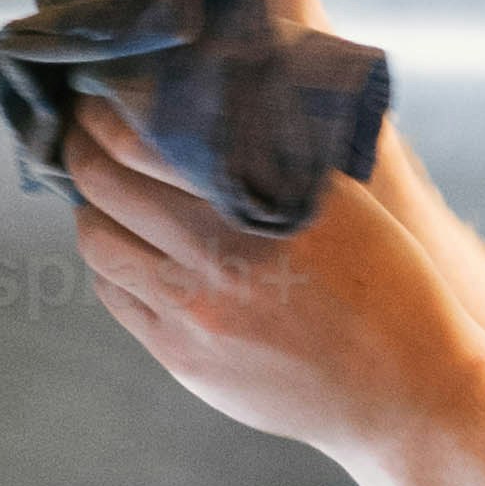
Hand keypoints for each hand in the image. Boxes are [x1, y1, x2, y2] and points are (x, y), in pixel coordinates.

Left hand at [64, 102, 474, 471]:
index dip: (107, 112)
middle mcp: (220, 256)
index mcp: (263, 203)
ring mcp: (194, 312)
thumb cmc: (384, 283)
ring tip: (103, 192)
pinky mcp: (181, 357)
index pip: (143, 140)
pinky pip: (116, 296)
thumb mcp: (342, 202)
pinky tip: (128, 248)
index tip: (101, 95)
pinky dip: (111, 263)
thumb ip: (275, 154)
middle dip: (82, 149)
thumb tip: (205, 104)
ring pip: (97, 243)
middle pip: (103, 185)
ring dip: (90, 208)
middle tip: (83, 131)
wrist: (402, 389)